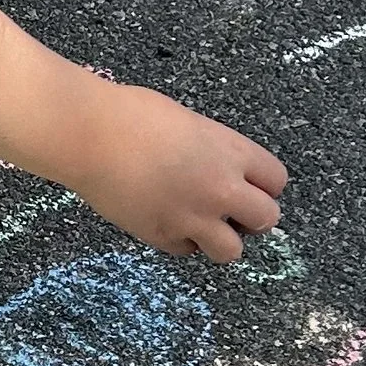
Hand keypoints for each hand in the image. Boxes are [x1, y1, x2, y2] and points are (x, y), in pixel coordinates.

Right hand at [59, 78, 286, 260]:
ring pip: (231, 251)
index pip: (276, 182)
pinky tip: (164, 219)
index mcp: (231, 152)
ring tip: (200, 226)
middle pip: (266, 219)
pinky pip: (185, 251)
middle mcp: (220, 188)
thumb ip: (213, 151)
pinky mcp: (161, 235)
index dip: (263, 187)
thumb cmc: (131, 115)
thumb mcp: (190, 124)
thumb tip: (217, 168)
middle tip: (230, 212)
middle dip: (251, 218)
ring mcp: (192, 216)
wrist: (89, 135)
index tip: (249, 187)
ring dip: (219, 240)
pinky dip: (179, 240)